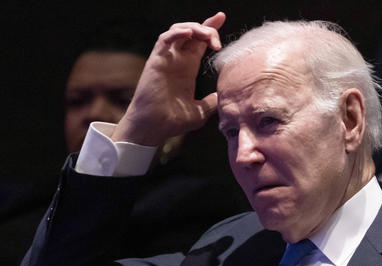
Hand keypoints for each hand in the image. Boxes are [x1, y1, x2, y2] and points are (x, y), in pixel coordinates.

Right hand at [113, 12, 225, 145]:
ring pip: (178, 30)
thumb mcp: (200, 111)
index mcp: (187, 68)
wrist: (155, 127)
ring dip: (194, 27)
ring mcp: (166, 59)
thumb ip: (211, 102)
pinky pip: (165, 39)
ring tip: (207, 35)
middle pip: (191, 32)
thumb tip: (222, 98)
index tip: (222, 18)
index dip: (210, 28)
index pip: (199, 42)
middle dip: (207, 27)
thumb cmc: (173, 120)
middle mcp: (177, 60)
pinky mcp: (156, 61)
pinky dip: (177, 33)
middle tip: (218, 36)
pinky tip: (189, 33)